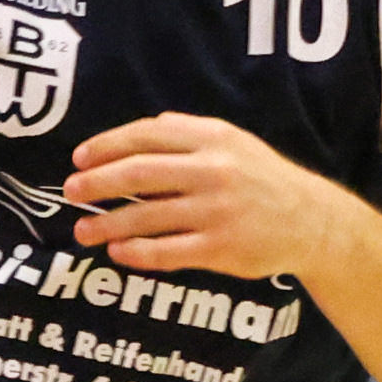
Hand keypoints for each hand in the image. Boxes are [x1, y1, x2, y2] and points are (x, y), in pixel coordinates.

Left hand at [61, 114, 365, 283]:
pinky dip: (136, 253)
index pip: (148, 135)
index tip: (79, 158)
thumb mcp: (234, 143)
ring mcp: (217, 212)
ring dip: (107, 224)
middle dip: (97, 183)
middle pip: (139, 174)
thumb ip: (190, 133)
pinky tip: (116, 252)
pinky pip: (167, 252)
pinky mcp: (221, 249)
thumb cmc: (262, 180)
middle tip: (70, 191)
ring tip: (82, 230)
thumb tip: (143, 129)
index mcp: (214, 139)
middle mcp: (214, 171)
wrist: (311, 222)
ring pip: (146, 218)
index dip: (107, 145)